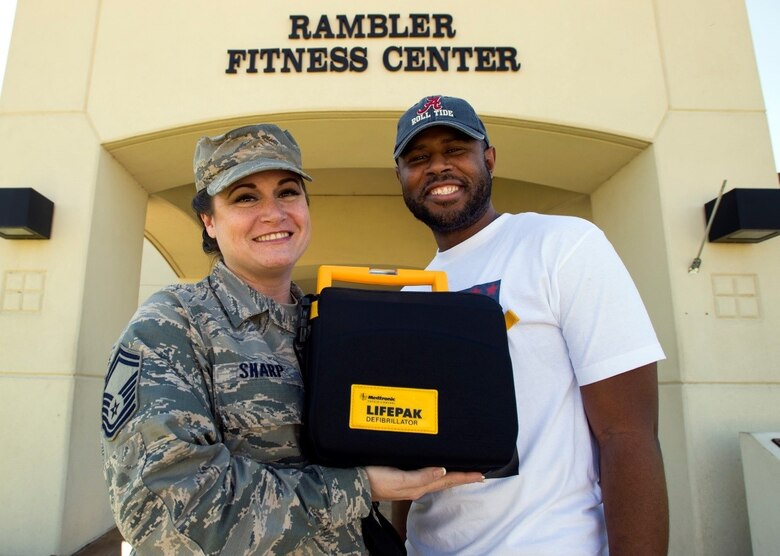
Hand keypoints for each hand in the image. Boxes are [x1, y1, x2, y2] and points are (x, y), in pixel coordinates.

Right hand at [365, 466, 483, 500]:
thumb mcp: (399, 479)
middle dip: (462, 477)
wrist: (352, 483)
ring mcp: (408, 482)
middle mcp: (416, 485)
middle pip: (445, 480)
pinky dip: (435, 471)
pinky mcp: (399, 476)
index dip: (464, 476)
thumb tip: (444, 470)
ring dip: (450, 475)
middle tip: (478, 474)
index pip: (448, 480)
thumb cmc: (373, 480)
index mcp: (419, 485)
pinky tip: (436, 468)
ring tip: (462, 471)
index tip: (481, 474)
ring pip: (436, 477)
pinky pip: (424, 474)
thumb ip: (422, 476)